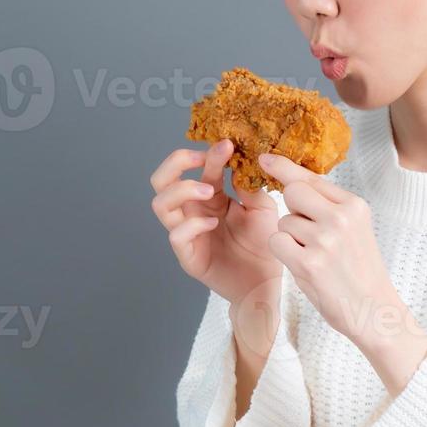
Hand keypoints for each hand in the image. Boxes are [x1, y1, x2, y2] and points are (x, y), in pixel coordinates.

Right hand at [149, 139, 283, 311]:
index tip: (227, 144)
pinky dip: (193, 224)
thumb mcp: (262, 208)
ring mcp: (187, 233)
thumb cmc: (262, 244)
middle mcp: (192, 212)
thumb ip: (249, 185)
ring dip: (183, 190)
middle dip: (176, 163)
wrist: (266, 282)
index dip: (207, 153)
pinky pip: (176, 235)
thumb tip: (245, 159)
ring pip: (160, 204)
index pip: (197, 168)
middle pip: (161, 180)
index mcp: (209, 197)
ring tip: (210, 192)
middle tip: (201, 160)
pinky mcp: (188, 256)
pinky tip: (214, 223)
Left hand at [258, 151, 408, 349]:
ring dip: (289, 237)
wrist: (373, 310)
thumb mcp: (354, 228)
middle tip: (306, 230)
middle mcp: (340, 218)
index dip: (285, 167)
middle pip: (293, 192)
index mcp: (354, 206)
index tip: (265, 158)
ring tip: (313, 255)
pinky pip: (277, 242)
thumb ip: (328, 205)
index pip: (312, 178)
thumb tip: (292, 179)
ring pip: (283, 221)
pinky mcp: (308, 264)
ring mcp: (324, 241)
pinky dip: (283, 253)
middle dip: (291, 208)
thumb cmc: (359, 269)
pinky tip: (303, 265)